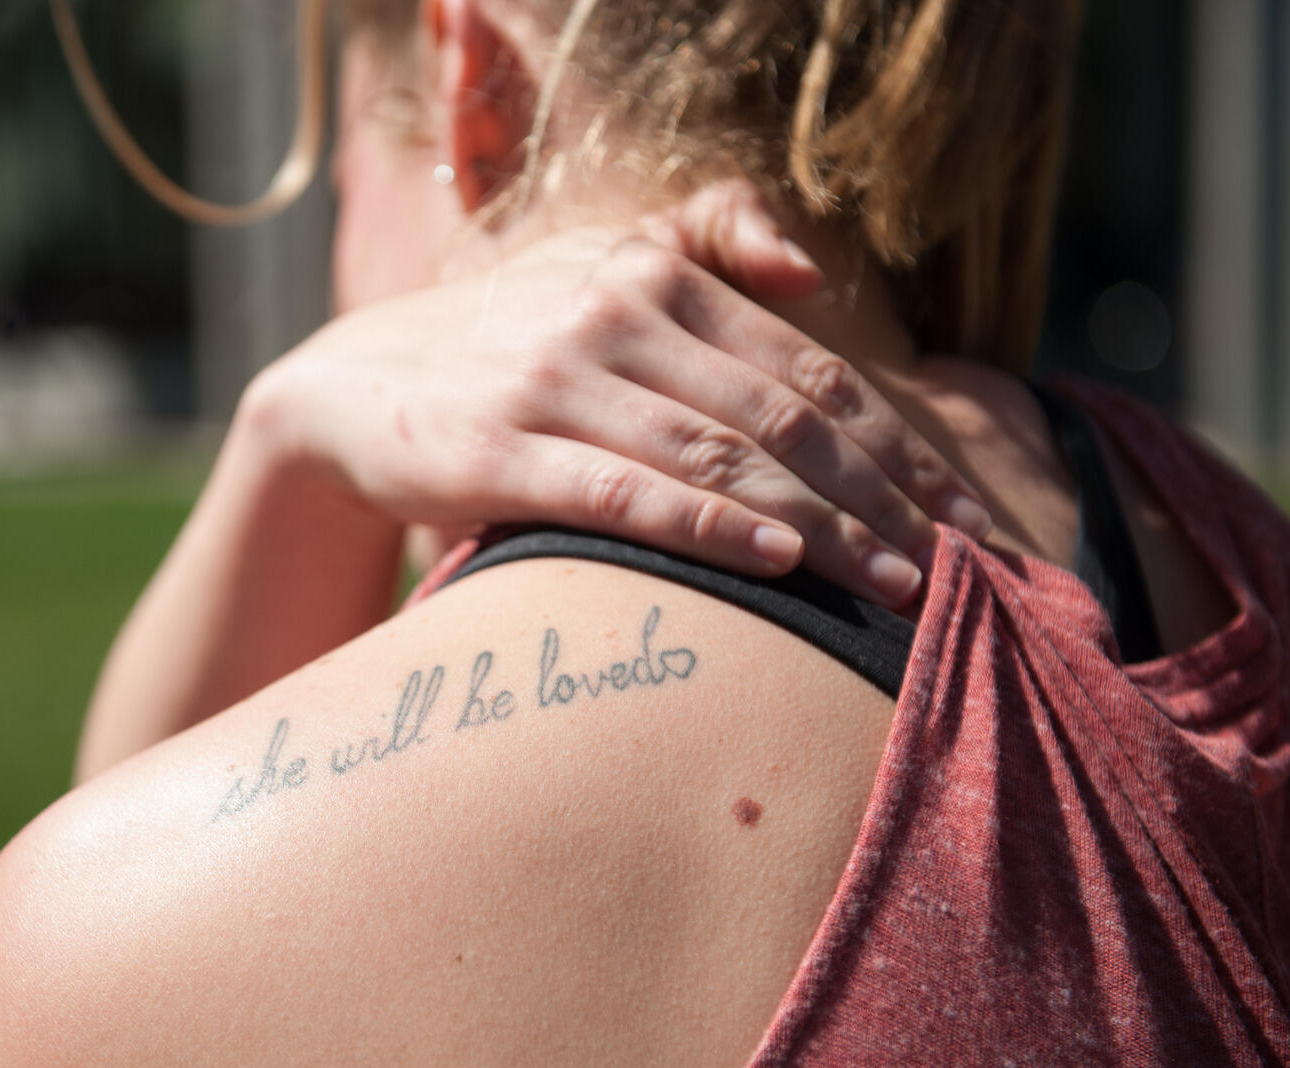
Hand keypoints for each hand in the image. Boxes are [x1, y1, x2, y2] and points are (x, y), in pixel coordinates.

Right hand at [239, 181, 991, 607]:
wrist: (353, 392)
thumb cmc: (503, 344)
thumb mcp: (595, 265)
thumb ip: (704, 240)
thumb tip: (813, 266)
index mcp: (649, 275)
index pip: (803, 365)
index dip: (894, 437)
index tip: (957, 505)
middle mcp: (610, 317)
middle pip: (781, 416)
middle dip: (881, 495)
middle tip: (954, 564)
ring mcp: (552, 385)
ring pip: (719, 457)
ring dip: (822, 526)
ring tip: (895, 584)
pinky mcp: (499, 453)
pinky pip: (624, 492)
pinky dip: (709, 525)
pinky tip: (779, 562)